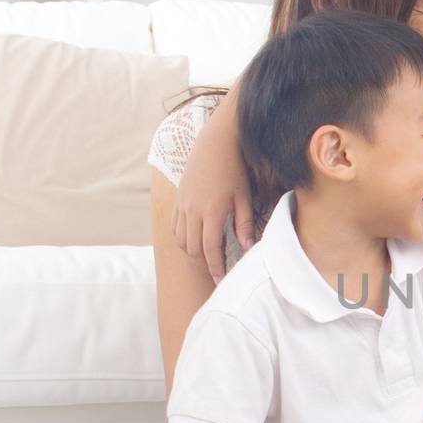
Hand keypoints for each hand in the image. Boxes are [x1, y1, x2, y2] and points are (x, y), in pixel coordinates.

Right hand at [173, 104, 255, 281]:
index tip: (221, 280)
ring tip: (206, 256)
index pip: (211, 249)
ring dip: (192, 251)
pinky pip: (175, 226)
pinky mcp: (178, 197)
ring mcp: (183, 204)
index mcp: (212, 212)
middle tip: (217, 270)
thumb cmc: (234, 169)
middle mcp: (193, 210)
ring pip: (181, 239)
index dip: (216, 267)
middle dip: (204, 262)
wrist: (216, 142)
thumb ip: (244, 224)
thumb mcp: (244, 197)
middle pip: (193, 248)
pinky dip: (183, 237)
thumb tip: (247, 249)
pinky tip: (195, 239)